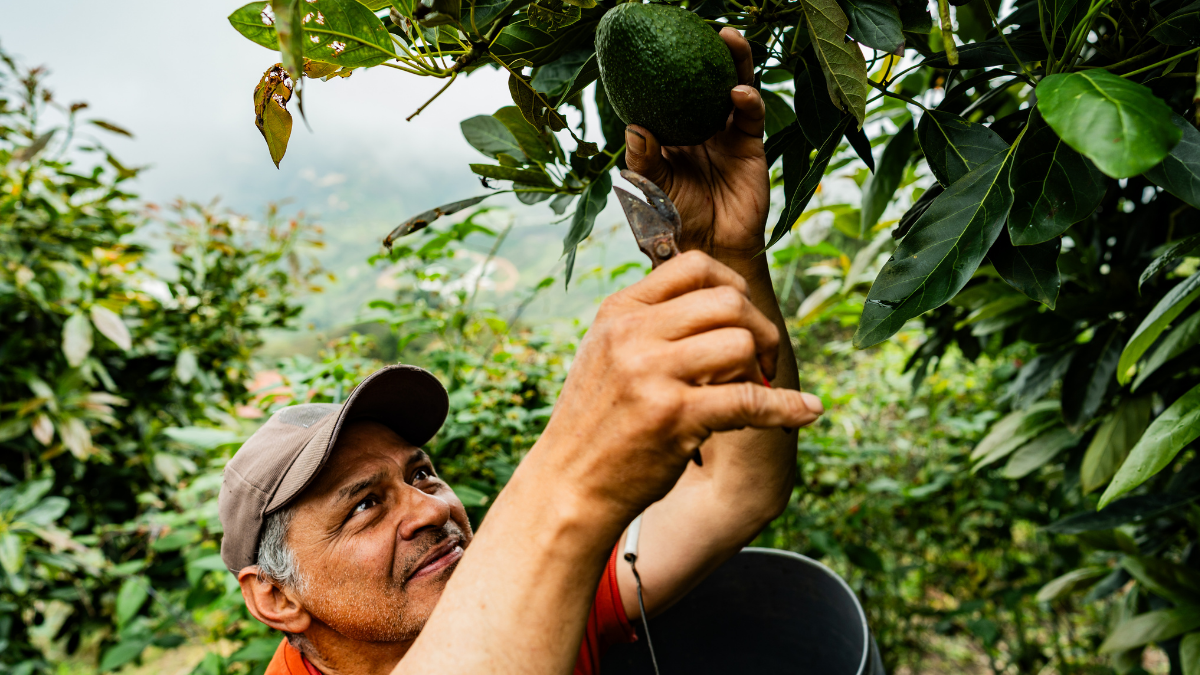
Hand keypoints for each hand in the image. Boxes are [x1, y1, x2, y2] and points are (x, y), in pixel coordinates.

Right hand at [530, 252, 821, 519]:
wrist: (568, 486)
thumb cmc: (596, 424)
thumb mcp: (606, 354)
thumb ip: (650, 324)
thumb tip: (722, 301)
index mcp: (618, 312)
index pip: (693, 265)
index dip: (732, 286)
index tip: (741, 318)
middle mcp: (631, 335)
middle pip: (726, 301)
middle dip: (759, 328)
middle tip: (761, 361)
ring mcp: (651, 374)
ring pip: (740, 343)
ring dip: (761, 369)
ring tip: (754, 392)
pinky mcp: (674, 417)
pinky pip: (750, 399)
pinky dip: (786, 406)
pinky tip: (806, 411)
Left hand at [623, 28, 768, 259]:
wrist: (709, 249)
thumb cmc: (673, 221)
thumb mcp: (650, 189)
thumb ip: (643, 159)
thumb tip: (634, 126)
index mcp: (671, 132)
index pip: (669, 91)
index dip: (667, 65)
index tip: (659, 36)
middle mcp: (699, 127)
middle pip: (704, 81)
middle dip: (706, 52)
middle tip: (703, 26)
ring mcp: (726, 134)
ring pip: (733, 88)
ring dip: (733, 62)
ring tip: (728, 39)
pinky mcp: (750, 146)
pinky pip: (750, 116)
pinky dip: (747, 101)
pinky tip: (738, 93)